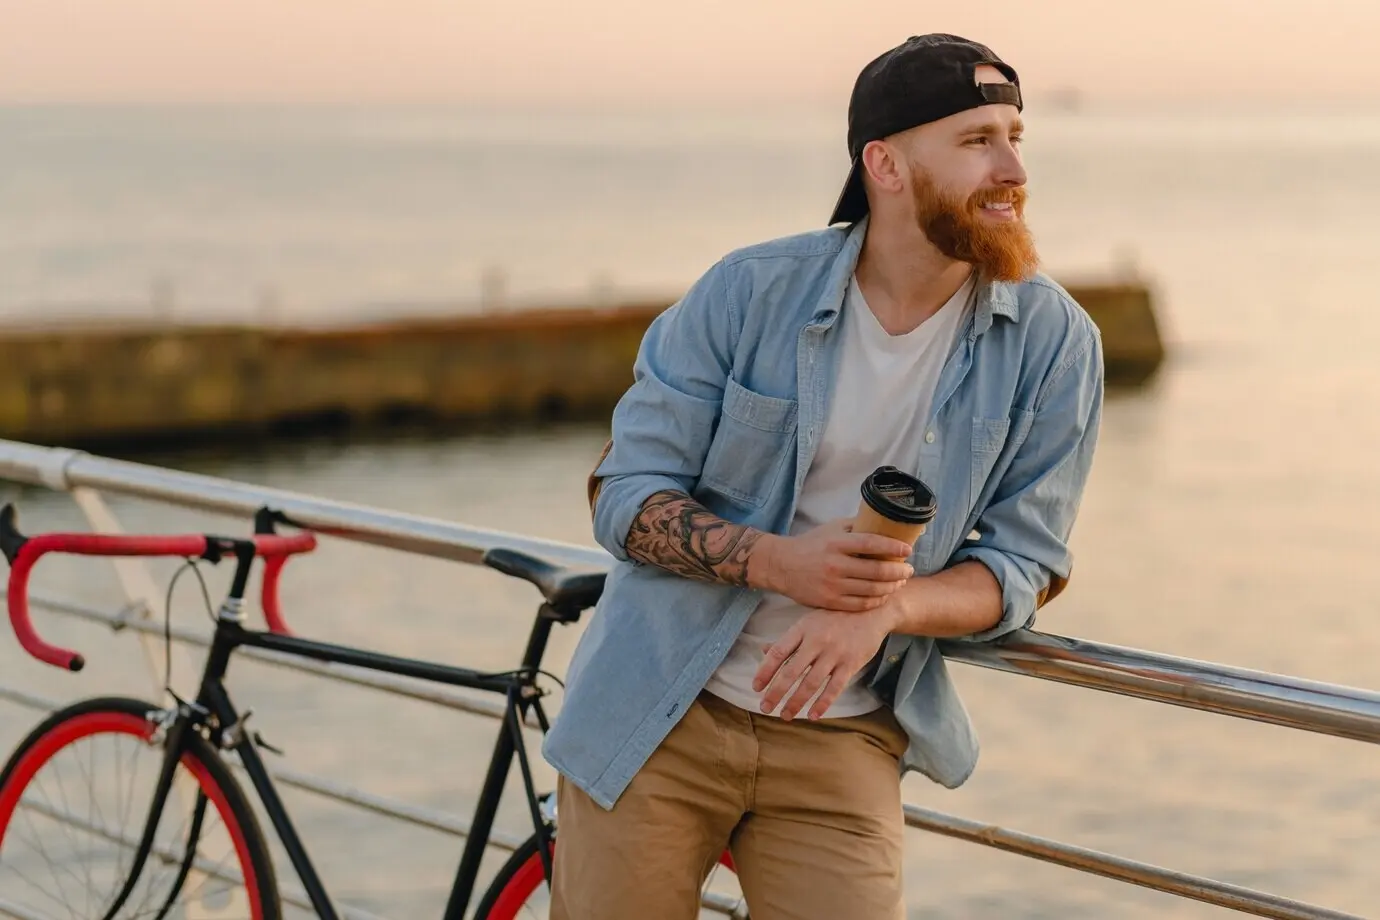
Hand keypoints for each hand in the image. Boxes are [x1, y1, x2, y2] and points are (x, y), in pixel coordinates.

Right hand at [749, 519, 914, 612]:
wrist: (781, 565)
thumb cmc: (810, 544)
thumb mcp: (831, 528)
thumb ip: (855, 527)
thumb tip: (883, 524)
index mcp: (837, 543)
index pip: (872, 544)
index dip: (893, 547)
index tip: (907, 550)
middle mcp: (835, 564)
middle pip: (876, 570)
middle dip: (898, 571)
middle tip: (909, 570)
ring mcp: (832, 585)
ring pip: (872, 590)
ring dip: (891, 587)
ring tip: (899, 582)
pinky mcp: (829, 601)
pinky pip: (860, 605)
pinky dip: (876, 600)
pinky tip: (883, 595)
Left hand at [752, 604, 899, 720]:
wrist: (872, 611)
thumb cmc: (835, 616)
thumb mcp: (809, 621)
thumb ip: (789, 639)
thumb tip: (764, 651)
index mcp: (802, 629)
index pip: (778, 653)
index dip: (764, 671)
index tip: (756, 687)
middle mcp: (816, 641)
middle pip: (791, 672)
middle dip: (776, 693)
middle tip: (765, 708)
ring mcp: (834, 653)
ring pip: (811, 683)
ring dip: (796, 702)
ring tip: (786, 715)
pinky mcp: (851, 663)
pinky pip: (834, 688)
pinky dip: (822, 703)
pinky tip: (812, 715)